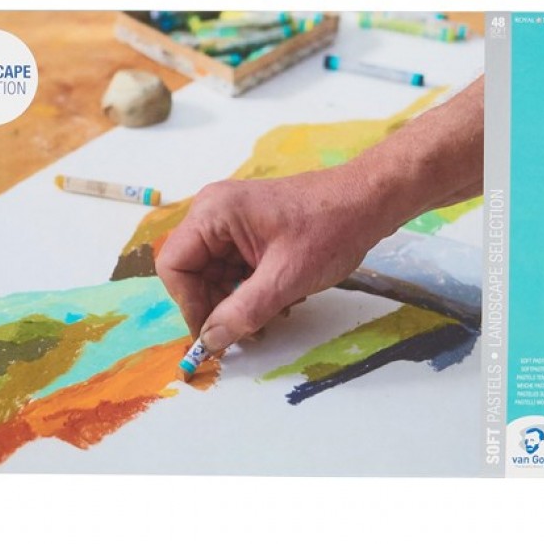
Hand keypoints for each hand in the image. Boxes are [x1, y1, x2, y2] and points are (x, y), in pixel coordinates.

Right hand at [155, 165, 387, 352]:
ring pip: (214, 275)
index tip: (213, 335)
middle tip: (245, 333)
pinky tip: (277, 301)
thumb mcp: (285, 278)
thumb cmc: (330, 228)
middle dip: (215, 306)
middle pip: (192, 273)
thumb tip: (210, 342)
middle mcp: (214, 213)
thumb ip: (243, 312)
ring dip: (235, 302)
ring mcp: (232, 222)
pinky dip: (249, 291)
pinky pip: (234, 269)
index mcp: (213, 213)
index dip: (189, 305)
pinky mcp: (249, 232)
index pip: (175, 266)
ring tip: (269, 316)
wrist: (368, 202)